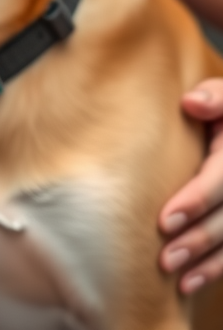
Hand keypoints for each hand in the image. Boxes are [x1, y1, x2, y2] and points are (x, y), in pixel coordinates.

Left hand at [159, 79, 222, 292]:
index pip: (221, 179)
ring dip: (208, 263)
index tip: (165, 221)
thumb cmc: (221, 110)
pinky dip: (215, 269)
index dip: (196, 201)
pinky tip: (189, 284)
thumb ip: (214, 97)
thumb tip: (191, 103)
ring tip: (176, 279)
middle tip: (164, 259)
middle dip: (199, 240)